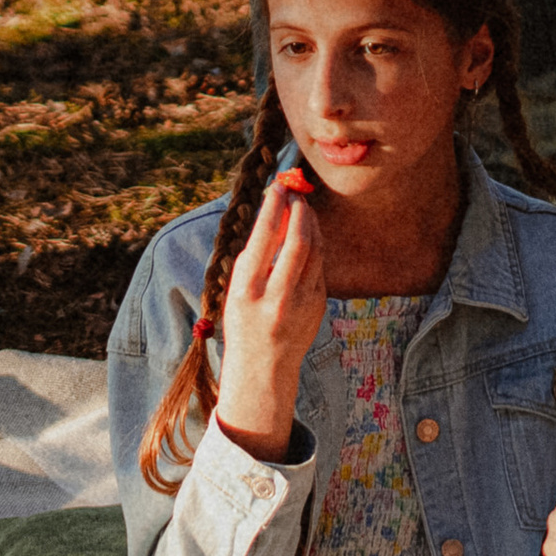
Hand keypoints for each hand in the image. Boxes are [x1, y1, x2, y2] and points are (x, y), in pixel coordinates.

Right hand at [211, 170, 326, 458]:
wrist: (263, 368)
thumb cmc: (243, 321)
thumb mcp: (236, 290)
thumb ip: (253, 256)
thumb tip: (273, 213)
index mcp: (247, 290)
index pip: (264, 238)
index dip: (273, 208)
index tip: (277, 188)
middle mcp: (276, 296)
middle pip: (297, 241)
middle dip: (300, 212)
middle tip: (296, 194)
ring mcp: (302, 303)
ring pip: (315, 251)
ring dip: (311, 224)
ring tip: (303, 209)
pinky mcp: (319, 305)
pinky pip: (319, 266)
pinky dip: (315, 246)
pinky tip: (308, 236)